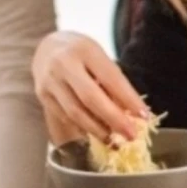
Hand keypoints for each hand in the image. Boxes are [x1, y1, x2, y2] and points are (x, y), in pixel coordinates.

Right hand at [32, 31, 148, 144]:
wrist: (46, 47)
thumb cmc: (82, 54)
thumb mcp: (100, 58)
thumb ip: (114, 82)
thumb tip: (134, 114)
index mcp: (85, 50)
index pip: (110, 78)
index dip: (128, 99)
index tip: (144, 116)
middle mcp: (64, 64)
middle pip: (91, 98)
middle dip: (114, 120)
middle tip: (131, 135)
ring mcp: (50, 81)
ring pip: (76, 112)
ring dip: (98, 130)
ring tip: (115, 140)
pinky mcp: (42, 95)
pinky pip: (65, 117)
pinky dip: (83, 128)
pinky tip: (96, 134)